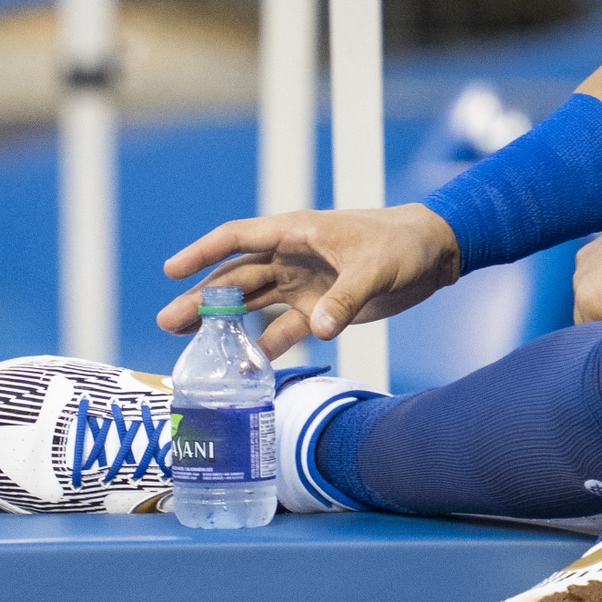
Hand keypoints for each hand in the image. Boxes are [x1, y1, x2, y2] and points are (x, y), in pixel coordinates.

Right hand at [161, 205, 460, 356]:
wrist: (434, 253)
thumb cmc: (402, 244)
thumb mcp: (375, 268)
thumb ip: (345, 299)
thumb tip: (319, 331)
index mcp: (297, 233)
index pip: (239, 239)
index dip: (203, 253)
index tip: (170, 271)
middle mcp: (291, 257)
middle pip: (236, 277)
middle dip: (202, 298)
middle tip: (167, 322)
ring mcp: (303, 284)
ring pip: (252, 304)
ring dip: (222, 323)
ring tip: (188, 343)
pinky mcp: (319, 308)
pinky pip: (283, 329)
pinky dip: (264, 347)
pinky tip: (243, 368)